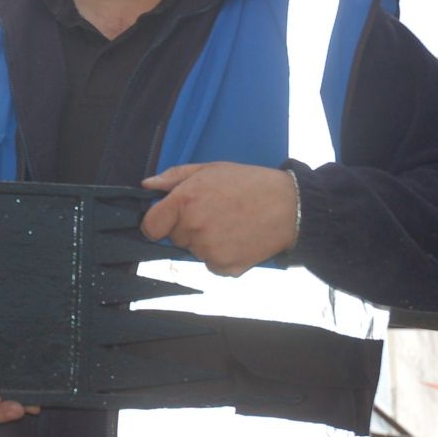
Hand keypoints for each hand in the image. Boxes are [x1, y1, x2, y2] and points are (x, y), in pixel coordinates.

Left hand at [141, 162, 297, 276]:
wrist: (290, 207)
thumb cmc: (249, 183)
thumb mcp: (210, 169)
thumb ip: (174, 177)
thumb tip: (147, 185)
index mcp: (184, 202)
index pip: (150, 226)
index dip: (157, 222)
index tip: (169, 219)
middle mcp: (193, 228)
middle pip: (175, 238)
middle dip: (187, 228)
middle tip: (214, 213)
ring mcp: (209, 250)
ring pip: (194, 251)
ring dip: (205, 242)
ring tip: (230, 224)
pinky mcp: (225, 267)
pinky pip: (212, 264)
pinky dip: (221, 256)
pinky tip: (238, 239)